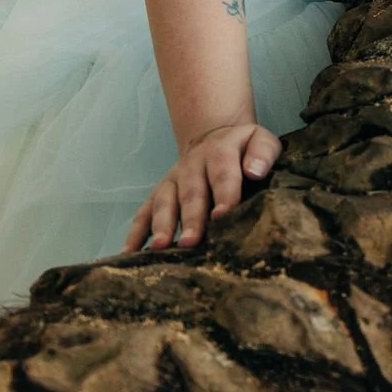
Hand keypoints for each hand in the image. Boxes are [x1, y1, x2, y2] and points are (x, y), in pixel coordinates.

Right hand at [124, 122, 280, 251]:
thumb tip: (254, 171)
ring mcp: (172, 181)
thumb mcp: (260, 139)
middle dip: (190, 218)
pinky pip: (143, 213)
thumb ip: (262, 153)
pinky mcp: (158, 194)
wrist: (215, 137)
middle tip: (191, 241)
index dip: (223, 195)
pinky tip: (130, 254)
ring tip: (160, 248)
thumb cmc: (243, 148)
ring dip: (162, 225)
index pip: (223, 174)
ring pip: (164, 203)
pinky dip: (135, 233)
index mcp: (220, 153)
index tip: (223, 215)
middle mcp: (192, 167)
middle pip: (191, 193)